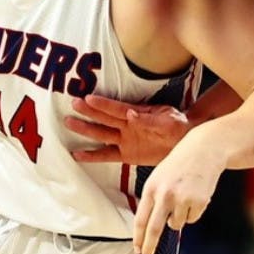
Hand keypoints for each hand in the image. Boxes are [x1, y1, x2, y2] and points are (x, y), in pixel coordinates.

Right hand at [65, 94, 189, 165]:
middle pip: (104, 118)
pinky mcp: (126, 155)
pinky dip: (92, 156)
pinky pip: (106, 156)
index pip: (117, 109)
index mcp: (137, 114)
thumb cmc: (178, 126)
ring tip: (68, 122)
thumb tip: (131, 115)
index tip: (88, 98)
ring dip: (85, 129)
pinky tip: (77, 154)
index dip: (103, 104)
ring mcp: (125, 140)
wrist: (185, 140)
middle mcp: (127, 126)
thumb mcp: (169, 121)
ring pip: (101, 134)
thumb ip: (150, 120)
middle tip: (73, 104)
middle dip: (89, 112)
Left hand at [132, 133, 223, 253]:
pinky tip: (195, 196)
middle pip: (154, 229)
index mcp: (151, 188)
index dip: (138, 237)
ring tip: (183, 199)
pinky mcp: (199, 202)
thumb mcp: (159, 178)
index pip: (141, 219)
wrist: (204, 150)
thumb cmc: (178, 166)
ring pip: (176, 225)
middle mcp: (165, 194)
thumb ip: (154, 200)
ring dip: (178, 219)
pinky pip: (192, 219)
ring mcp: (182, 199)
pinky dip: (192, 213)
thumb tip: (151, 229)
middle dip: (149, 246)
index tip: (137, 249)